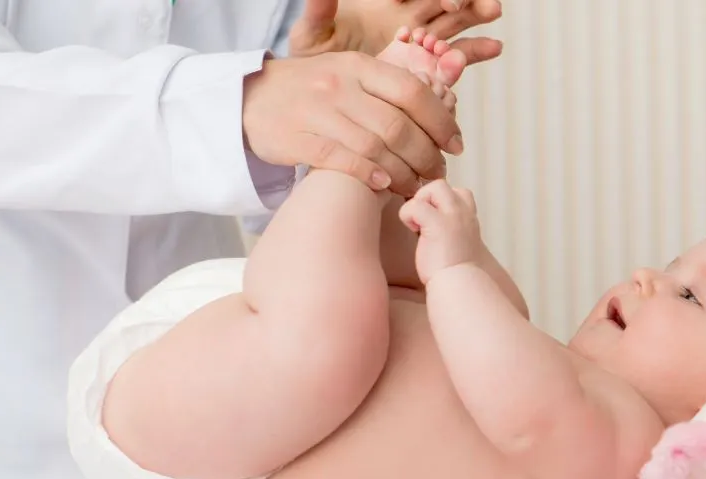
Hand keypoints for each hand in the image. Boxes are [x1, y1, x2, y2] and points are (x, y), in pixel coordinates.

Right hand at [242, 52, 463, 195]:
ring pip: (374, 146)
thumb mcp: (348, 73)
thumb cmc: (310, 89)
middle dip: (426, 154)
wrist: (249, 98)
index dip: (440, 121)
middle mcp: (340, 86)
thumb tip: (439, 104)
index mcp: (359, 66)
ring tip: (415, 185)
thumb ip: (386, 86)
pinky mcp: (297, 138)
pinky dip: (367, 174)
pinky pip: (340, 159)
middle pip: (397, 125)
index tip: (456, 144)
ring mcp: (317, 112)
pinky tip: (383, 184)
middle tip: (437, 172)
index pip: (412, 92)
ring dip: (402, 172)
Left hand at [289, 0, 502, 65]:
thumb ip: (319, 12)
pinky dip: (476, 51)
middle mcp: (407, 18)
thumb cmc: (315, 65)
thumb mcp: (312, 37)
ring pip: (456, 22)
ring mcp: (422, 43)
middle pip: (442, 0)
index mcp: (383, 4)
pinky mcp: (430, 68)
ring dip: (476, 15)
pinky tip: (494, 47)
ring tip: (492, 12)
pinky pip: (458, 56)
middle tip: (474, 4)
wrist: (324, 101)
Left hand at [398, 180, 483, 283]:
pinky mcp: (438, 224)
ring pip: (433, 187)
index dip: (438, 203)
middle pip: (442, 185)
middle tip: (421, 223)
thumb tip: (426, 227)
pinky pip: (415, 205)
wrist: (460, 287)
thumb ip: (447, 231)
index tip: (430, 225)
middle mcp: (464, 213)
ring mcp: (453, 216)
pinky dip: (408, 216)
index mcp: (469, 219)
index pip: (456, 192)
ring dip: (418, 204)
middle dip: (426, 199)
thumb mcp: (456, 245)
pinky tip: (414, 232)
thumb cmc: (455, 275)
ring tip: (418, 227)